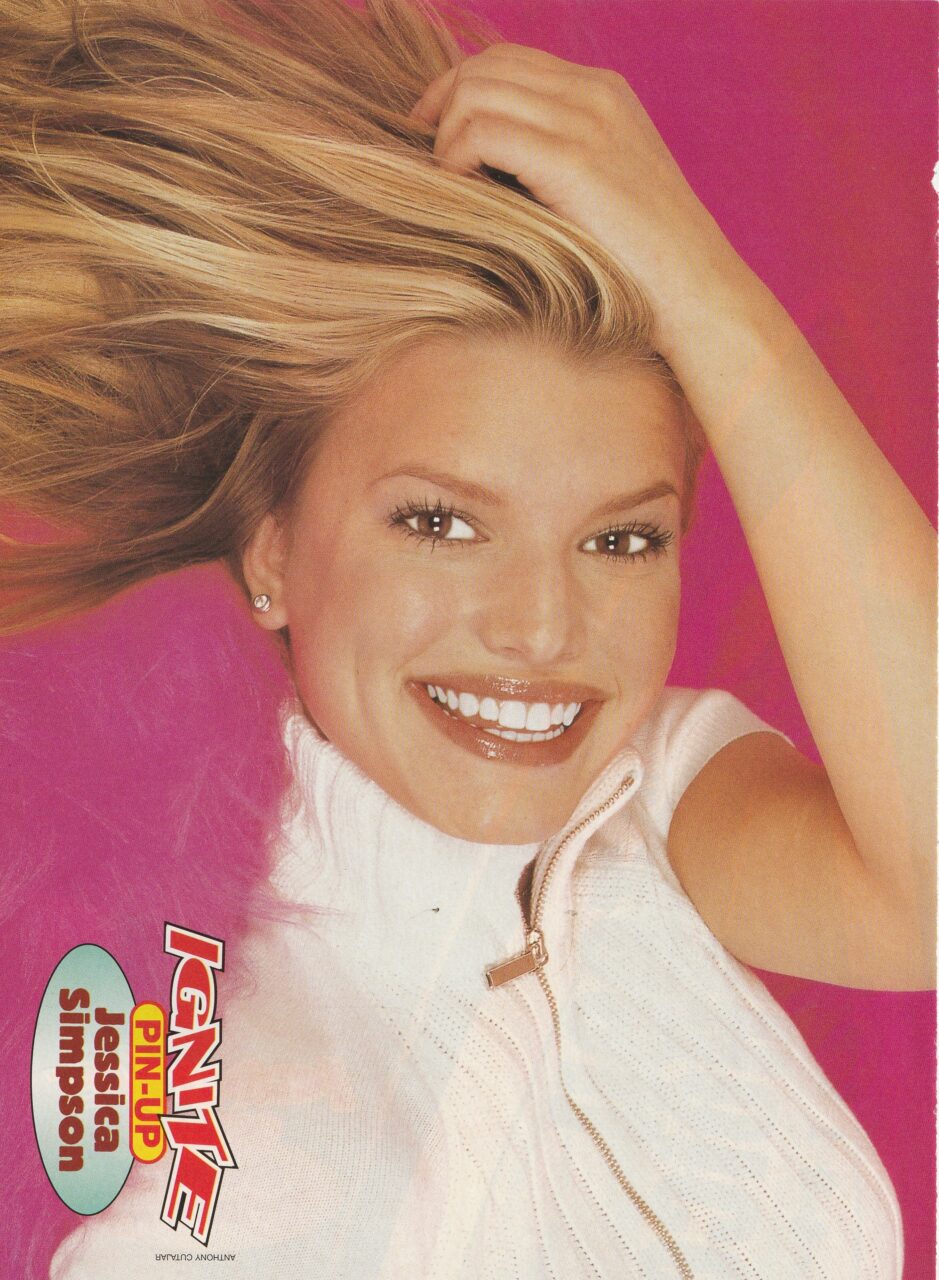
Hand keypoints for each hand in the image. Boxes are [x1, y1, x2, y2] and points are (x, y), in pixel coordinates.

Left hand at [411, 44, 741, 354]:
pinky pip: (482, 133)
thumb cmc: (646, 264)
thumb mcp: (603, 193)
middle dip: (440, 106)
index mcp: (603, 93)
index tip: (433, 135)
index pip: (508, 60)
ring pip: (476, 92)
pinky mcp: (573, 160)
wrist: (697, 291)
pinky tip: (460, 190)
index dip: (457, 89)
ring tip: (449, 183)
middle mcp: (594, 93)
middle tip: (423, 157)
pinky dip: (456, 157)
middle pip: (485, 66)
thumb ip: (555, 163)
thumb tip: (485, 169)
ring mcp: (586, 121)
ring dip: (446, 136)